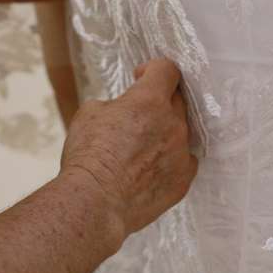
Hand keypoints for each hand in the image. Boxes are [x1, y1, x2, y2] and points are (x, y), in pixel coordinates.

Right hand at [59, 59, 198, 248]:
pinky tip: (151, 167)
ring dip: (165, 133)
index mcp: (150, 101)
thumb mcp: (90, 114)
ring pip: (181, 132)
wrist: (93, 204)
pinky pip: (184, 160)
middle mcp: (173, 123)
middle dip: (159, 101)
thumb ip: (116, 103)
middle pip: (177, 99)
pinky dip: (171, 159)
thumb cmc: (87, 159)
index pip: (167, 70)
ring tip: (141, 147)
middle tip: (139, 114)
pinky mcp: (184, 178)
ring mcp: (182, 152)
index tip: (143, 76)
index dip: (154, 69)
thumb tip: (123, 107)